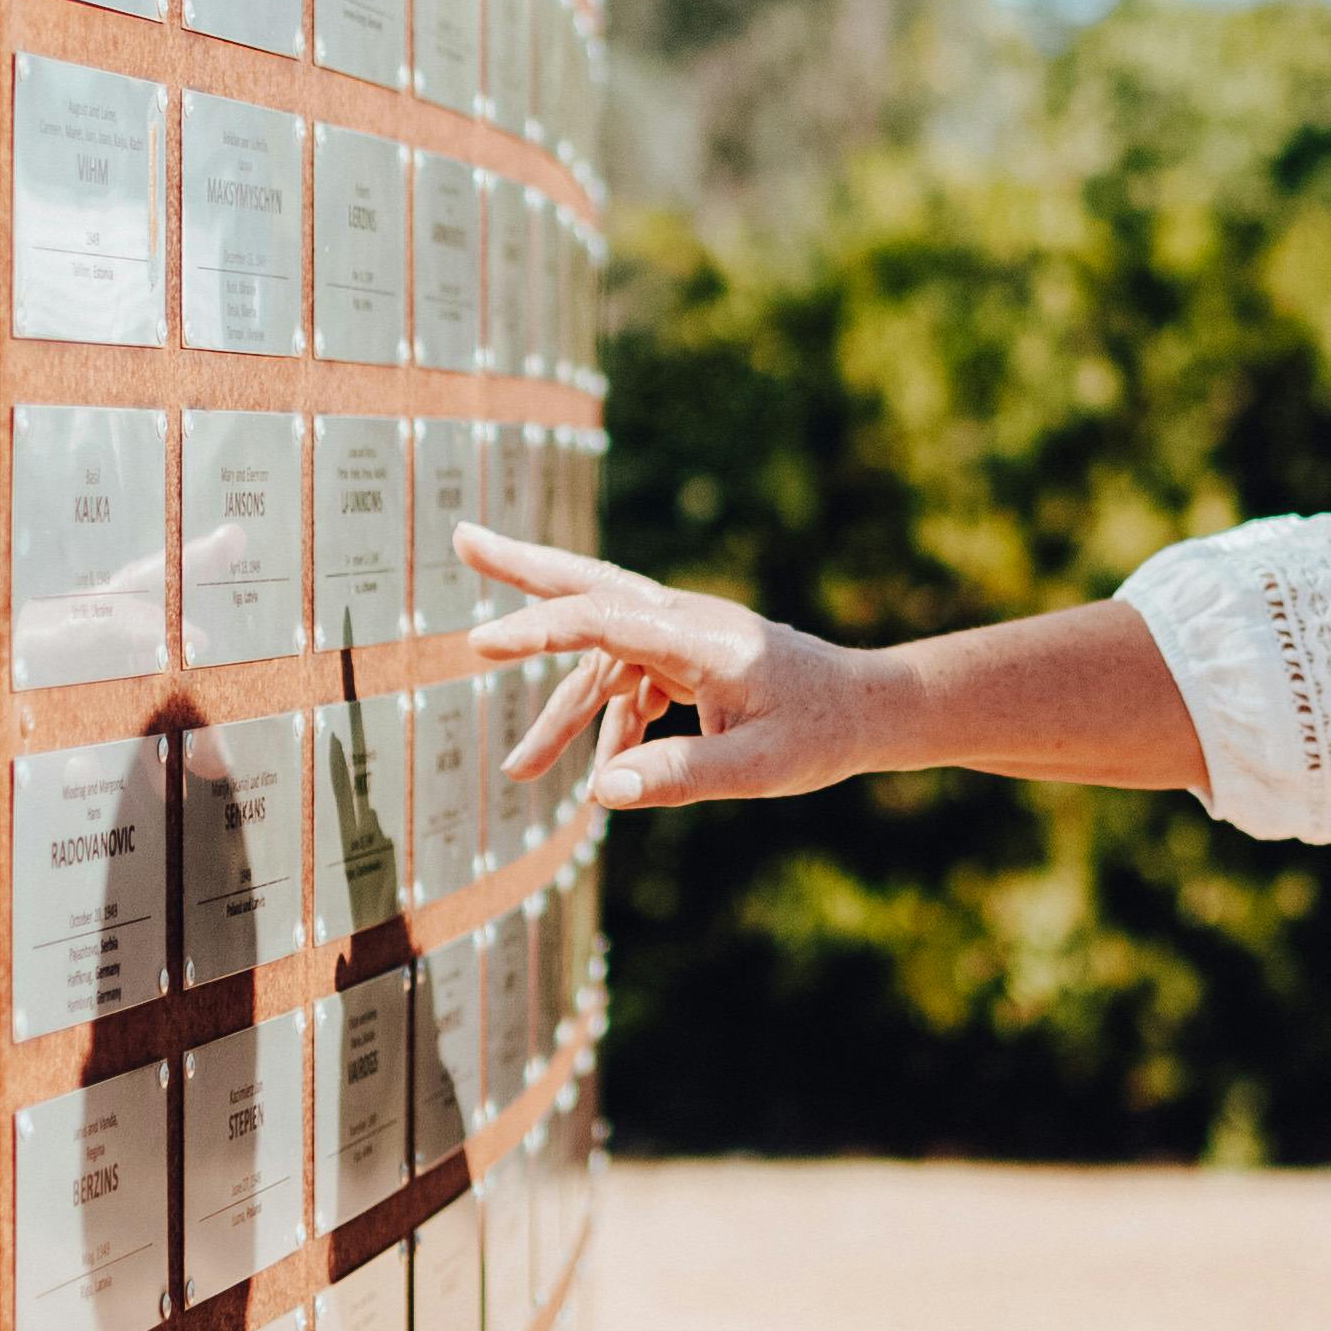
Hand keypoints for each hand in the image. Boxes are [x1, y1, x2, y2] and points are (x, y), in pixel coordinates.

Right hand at [456, 526, 881, 809]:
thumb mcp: (760, 767)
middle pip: (589, 586)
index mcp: (699, 637)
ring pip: (602, 661)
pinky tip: (604, 777)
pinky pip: (630, 686)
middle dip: (523, 569)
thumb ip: (683, 775)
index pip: (602, 621)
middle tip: (462, 538)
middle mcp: (684, 624)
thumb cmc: (822, 732)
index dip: (537, 632)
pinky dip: (610, 728)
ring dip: (561, 713)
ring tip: (518, 771)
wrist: (869, 709)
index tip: (479, 646)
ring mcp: (683, 638)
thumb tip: (602, 792)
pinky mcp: (688, 659)